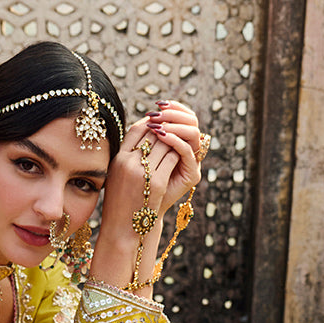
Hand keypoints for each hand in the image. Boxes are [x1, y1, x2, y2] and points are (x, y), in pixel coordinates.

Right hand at [88, 101, 209, 293]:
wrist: (122, 230)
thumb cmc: (120, 203)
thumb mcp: (116, 175)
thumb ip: (128, 155)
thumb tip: (146, 132)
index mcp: (117, 159)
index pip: (137, 128)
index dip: (151, 123)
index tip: (159, 126)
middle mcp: (128, 163)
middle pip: (152, 133)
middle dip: (165, 131)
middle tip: (174, 132)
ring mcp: (142, 173)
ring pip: (165, 143)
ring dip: (174, 142)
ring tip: (178, 144)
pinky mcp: (155, 183)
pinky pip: (172, 158)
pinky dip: (178, 155)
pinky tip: (180, 158)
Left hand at [139, 100, 206, 218]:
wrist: (135, 217)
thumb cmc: (131, 184)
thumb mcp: (136, 156)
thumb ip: (144, 138)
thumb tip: (145, 116)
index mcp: (177, 144)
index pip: (183, 117)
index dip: (173, 108)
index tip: (157, 105)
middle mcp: (188, 151)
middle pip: (191, 121)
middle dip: (173, 114)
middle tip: (158, 112)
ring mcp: (192, 163)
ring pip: (192, 133)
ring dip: (175, 124)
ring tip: (159, 122)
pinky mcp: (192, 175)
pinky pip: (187, 151)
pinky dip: (175, 141)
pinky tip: (162, 134)